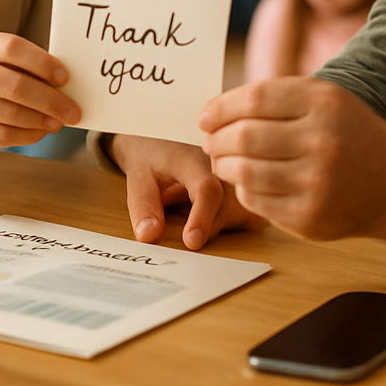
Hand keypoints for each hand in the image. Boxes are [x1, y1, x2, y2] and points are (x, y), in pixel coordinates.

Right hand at [0, 28, 79, 150]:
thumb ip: (21, 64)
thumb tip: (63, 85)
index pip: (12, 48)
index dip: (42, 63)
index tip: (65, 77)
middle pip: (14, 85)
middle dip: (50, 101)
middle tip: (72, 111)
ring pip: (9, 113)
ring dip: (40, 121)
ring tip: (58, 122)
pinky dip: (26, 136)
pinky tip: (39, 133)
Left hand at [111, 135, 263, 249]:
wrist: (158, 142)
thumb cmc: (149, 159)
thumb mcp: (136, 178)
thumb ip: (142, 205)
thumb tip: (149, 235)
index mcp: (191, 159)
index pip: (207, 188)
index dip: (202, 218)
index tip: (191, 242)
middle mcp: (220, 165)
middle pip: (230, 204)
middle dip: (210, 226)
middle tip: (187, 231)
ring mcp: (234, 174)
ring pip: (243, 209)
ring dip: (223, 224)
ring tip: (197, 213)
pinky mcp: (242, 186)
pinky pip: (249, 212)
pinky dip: (235, 221)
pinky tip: (214, 214)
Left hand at [199, 77, 385, 241]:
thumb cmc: (349, 133)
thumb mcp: (325, 98)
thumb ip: (275, 96)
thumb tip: (214, 111)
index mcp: (324, 103)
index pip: (253, 99)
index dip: (220, 107)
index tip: (205, 115)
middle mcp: (321, 141)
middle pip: (243, 137)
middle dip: (216, 139)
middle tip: (209, 140)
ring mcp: (316, 183)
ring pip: (244, 172)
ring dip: (223, 165)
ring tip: (222, 159)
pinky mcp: (309, 218)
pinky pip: (256, 201)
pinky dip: (243, 189)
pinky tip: (248, 181)